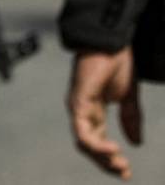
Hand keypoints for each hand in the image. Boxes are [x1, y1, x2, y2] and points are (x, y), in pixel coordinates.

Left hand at [70, 48, 142, 177]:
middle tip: (124, 173)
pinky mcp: (78, 100)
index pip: (96, 141)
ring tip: (120, 164)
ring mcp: (77, 105)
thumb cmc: (117, 64)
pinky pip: (82, 129)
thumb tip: (136, 143)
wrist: (112, 41)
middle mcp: (82, 110)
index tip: (126, 172)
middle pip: (88, 145)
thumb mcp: (128, 97)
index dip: (109, 158)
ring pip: (83, 142)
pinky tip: (114, 150)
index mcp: (93, 111)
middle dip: (105, 163)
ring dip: (101, 157)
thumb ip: (130, 118)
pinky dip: (96, 143)